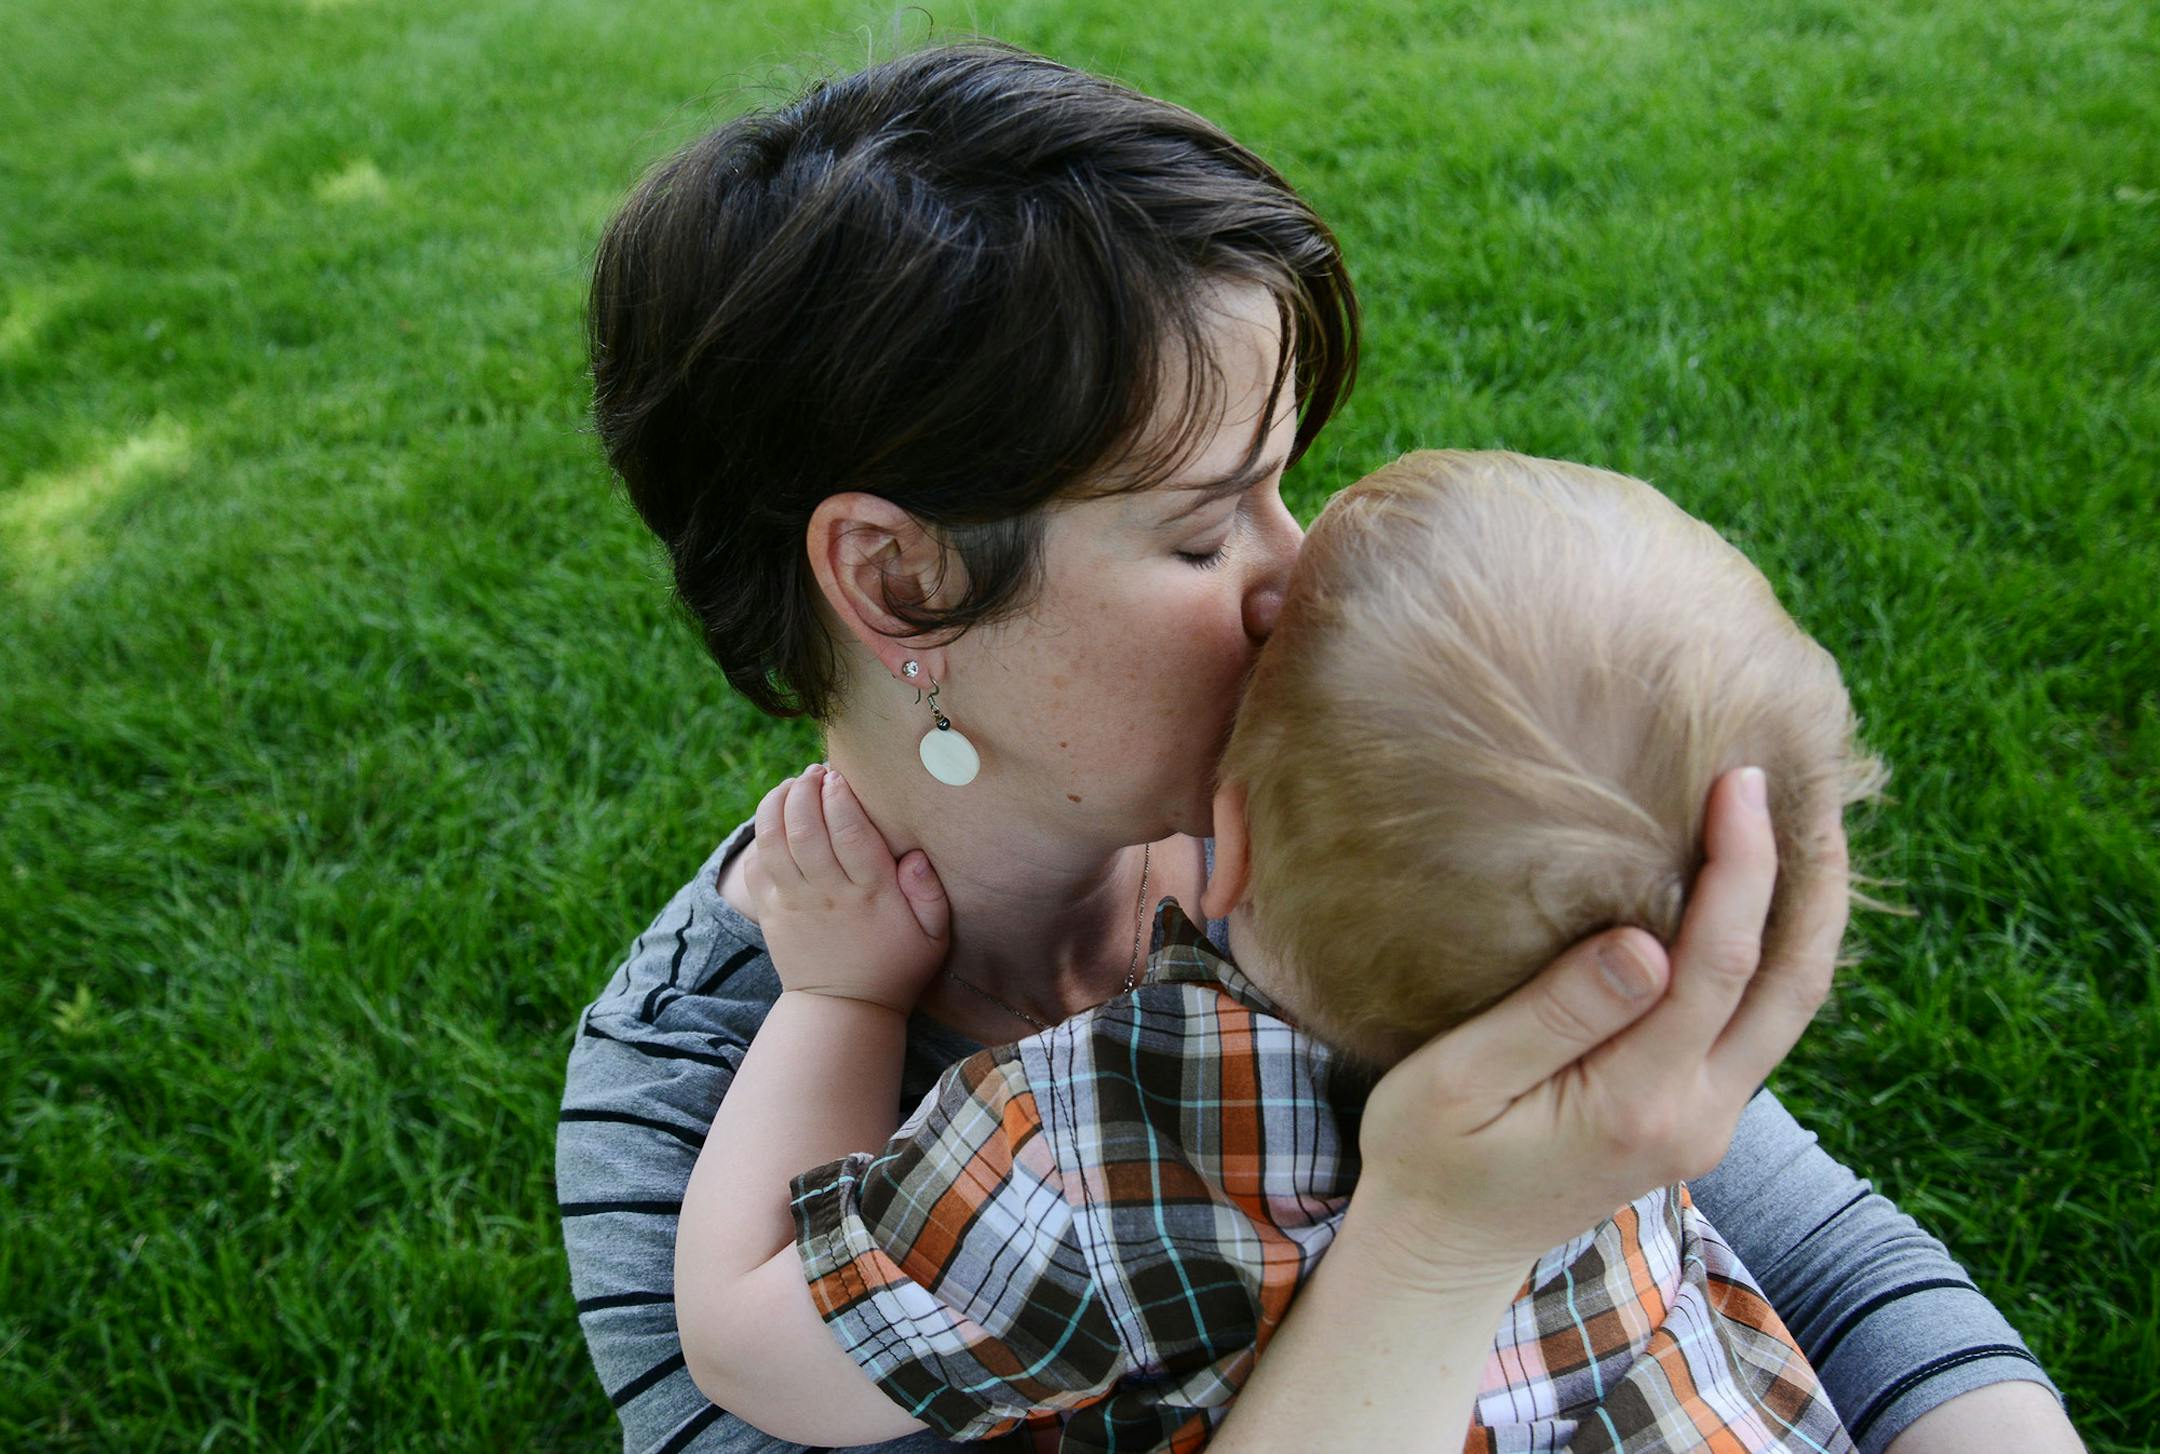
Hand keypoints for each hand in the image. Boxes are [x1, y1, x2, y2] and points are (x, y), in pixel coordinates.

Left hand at [744, 763, 950, 1013]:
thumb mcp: (933, 936)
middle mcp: (827, 895)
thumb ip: (929, 893)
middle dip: (806, 790)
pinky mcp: (770, 913)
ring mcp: (793, 904)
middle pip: (805, 828)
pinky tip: (775, 818)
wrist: (846, 1010)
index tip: (840, 776)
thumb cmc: (896, 965)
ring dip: (777, 804)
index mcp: (870, 894)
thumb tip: (917, 855)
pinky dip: (759, 836)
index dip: (841, 798)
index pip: (850, 833)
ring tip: (792, 785)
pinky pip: (756, 867)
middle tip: (815, 772)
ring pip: (774, 842)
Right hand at [1353, 766, 1848, 1278]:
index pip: (1719, 965)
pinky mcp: (1696, 1116)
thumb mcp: (1460, 1081)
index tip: (1737, 780)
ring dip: (1807, 913)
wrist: (1444, 1252)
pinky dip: (1775, 948)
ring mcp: (1707, 1122)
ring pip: (1789, 1007)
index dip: (1742, 866)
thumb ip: (1554, 1015)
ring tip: (1806, 822)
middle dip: (1813, 879)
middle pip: (1793, 986)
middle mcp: (1697, 1116)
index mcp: (1638, 1102)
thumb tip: (1648, 944)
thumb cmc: (1429, 1156)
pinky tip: (1758, 896)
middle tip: (1814, 785)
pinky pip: (1758, 1021)